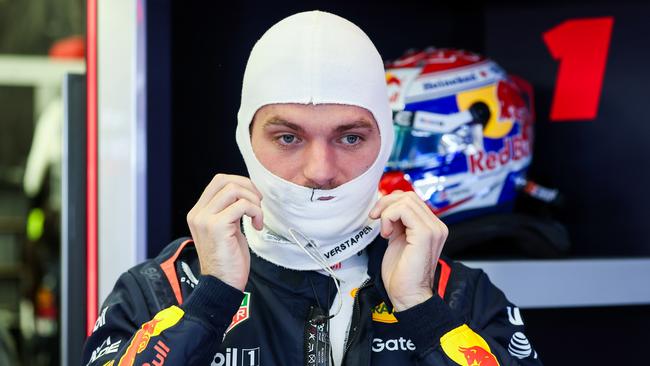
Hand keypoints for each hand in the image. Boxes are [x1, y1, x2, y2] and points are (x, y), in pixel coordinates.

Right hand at [186, 174, 263, 291]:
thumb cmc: (228, 260)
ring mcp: (205, 219)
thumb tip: (245, 194)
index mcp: (198, 213)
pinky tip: (256, 226)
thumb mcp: (227, 229)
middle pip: (224, 180)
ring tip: (257, 218)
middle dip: (248, 187)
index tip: (253, 198)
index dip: (240, 183)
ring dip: (253, 201)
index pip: (218, 181)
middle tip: (258, 204)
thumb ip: (229, 211)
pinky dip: (255, 212)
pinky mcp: (217, 227)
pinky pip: (242, 205)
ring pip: (234, 190)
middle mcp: (198, 214)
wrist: (222, 285)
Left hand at [369, 190, 447, 310]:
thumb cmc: (402, 274)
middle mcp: (436, 226)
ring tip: (384, 230)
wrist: (408, 296)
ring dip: (386, 212)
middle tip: (375, 218)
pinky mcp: (424, 234)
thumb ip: (397, 223)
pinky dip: (388, 218)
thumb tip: (387, 207)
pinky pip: (403, 210)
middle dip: (386, 203)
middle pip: (408, 196)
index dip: (390, 202)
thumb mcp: (398, 240)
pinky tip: (387, 234)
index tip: (377, 215)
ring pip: (405, 200)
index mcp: (431, 227)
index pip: (411, 199)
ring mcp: (433, 229)